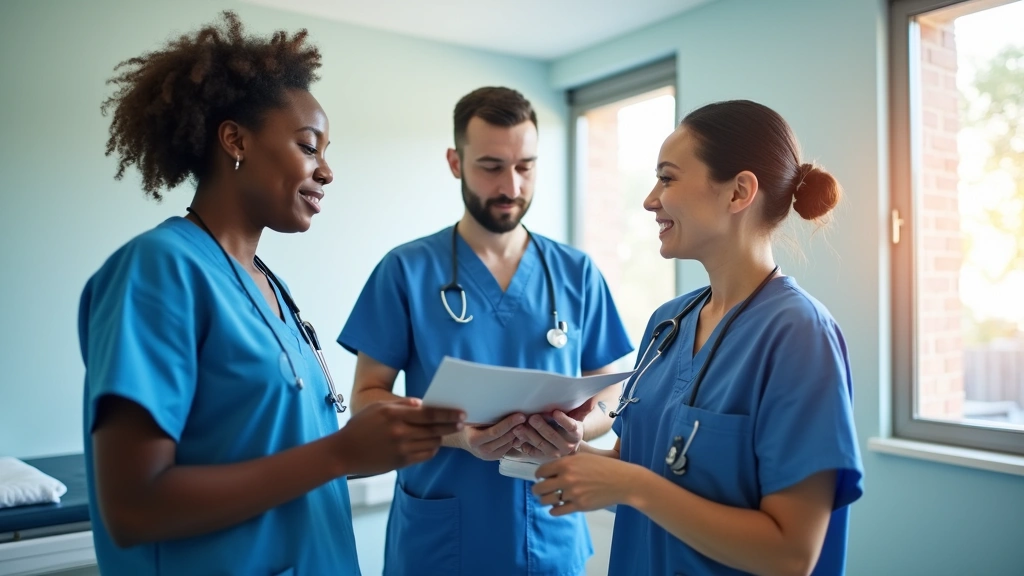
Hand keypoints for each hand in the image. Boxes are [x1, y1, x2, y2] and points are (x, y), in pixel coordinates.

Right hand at [335, 398, 464, 475]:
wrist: (343, 452)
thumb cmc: (360, 426)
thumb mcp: (378, 408)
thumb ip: (401, 404)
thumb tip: (422, 404)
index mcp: (394, 414)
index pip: (429, 414)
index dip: (448, 414)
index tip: (461, 413)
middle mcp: (400, 432)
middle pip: (434, 429)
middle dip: (451, 425)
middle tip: (461, 423)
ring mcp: (401, 448)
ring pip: (432, 442)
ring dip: (440, 436)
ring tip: (443, 431)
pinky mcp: (401, 462)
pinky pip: (425, 455)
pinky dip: (432, 448)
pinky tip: (431, 443)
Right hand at [456, 413, 526, 460]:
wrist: (465, 440)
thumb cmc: (469, 426)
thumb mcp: (472, 419)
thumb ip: (483, 416)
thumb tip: (499, 404)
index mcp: (475, 439)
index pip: (495, 432)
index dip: (509, 423)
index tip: (520, 415)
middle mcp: (482, 450)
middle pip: (505, 438)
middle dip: (517, 428)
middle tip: (527, 417)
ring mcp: (490, 456)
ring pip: (509, 444)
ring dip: (519, 434)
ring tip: (527, 423)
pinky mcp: (496, 458)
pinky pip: (509, 448)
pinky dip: (516, 439)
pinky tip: (521, 430)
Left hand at [511, 410, 584, 461]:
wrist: (567, 443)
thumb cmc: (570, 425)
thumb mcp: (578, 417)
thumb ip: (584, 407)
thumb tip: (592, 397)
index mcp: (576, 434)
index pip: (571, 427)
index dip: (563, 420)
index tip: (555, 412)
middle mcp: (567, 446)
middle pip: (553, 436)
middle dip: (542, 427)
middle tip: (532, 417)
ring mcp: (554, 453)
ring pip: (541, 445)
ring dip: (529, 436)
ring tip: (520, 427)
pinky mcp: (543, 458)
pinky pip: (533, 453)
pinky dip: (524, 445)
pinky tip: (517, 438)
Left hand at [531, 452, 642, 515]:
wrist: (622, 481)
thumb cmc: (603, 467)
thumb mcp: (583, 458)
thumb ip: (566, 462)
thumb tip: (550, 470)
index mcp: (566, 464)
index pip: (541, 472)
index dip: (538, 476)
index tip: (540, 478)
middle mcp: (567, 478)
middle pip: (539, 488)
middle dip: (537, 490)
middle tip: (539, 491)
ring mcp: (572, 493)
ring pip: (546, 501)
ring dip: (544, 500)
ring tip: (548, 499)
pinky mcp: (579, 506)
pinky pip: (557, 511)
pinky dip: (553, 510)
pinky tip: (556, 507)